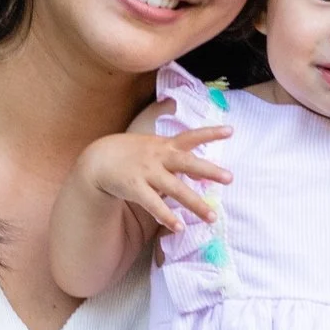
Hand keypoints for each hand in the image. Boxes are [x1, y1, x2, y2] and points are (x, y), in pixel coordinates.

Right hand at [71, 100, 232, 233]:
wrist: (97, 160)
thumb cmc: (126, 149)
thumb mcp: (145, 131)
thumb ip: (162, 122)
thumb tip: (173, 102)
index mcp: (164, 145)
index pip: (191, 136)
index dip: (211, 133)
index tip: (231, 131)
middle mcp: (159, 158)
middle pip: (188, 164)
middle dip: (209, 170)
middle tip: (230, 178)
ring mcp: (147, 173)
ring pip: (175, 190)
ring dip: (195, 204)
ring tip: (212, 217)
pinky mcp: (135, 188)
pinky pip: (154, 205)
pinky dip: (167, 217)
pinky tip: (180, 227)